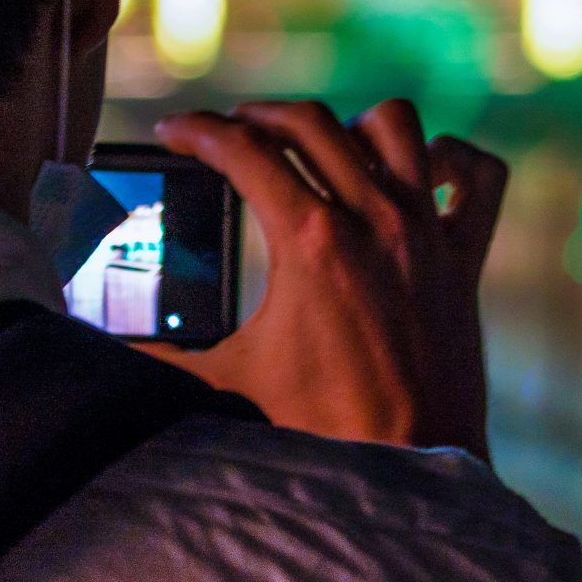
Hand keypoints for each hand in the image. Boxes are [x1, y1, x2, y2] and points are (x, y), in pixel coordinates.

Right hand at [141, 99, 505, 458]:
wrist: (411, 465)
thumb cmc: (324, 425)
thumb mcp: (234, 376)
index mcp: (310, 241)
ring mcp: (425, 231)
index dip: (198, 132)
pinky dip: (449, 160)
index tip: (174, 132)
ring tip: (322, 146)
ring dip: (350, 124)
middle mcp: (371, 220)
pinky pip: (477, 174)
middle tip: (230, 132)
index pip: (242, 151)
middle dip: (257, 115)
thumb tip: (105, 347)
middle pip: (307, 122)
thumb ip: (164, 353)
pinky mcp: (465, 256)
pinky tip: (417, 173)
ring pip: (393, 124)